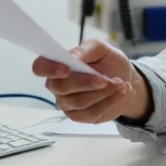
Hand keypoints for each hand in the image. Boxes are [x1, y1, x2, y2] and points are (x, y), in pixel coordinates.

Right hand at [30, 39, 151, 123]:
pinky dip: (109, 101)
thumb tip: (73, 57)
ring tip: (120, 83)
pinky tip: (120, 92)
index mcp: (57, 64)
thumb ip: (85, 49)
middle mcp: (57, 85)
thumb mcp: (101, 48)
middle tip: (105, 79)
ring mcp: (66, 103)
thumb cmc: (109, 62)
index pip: (40, 67)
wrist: (125, 79)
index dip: (49, 69)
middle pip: (61, 88)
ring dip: (103, 92)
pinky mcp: (79, 116)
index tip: (66, 69)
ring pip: (79, 102)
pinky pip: (91, 112)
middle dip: (85, 83)